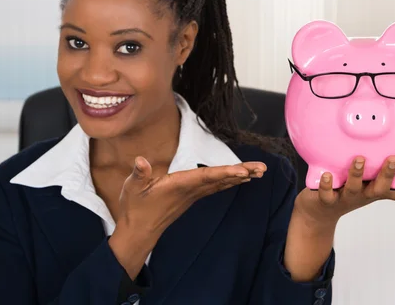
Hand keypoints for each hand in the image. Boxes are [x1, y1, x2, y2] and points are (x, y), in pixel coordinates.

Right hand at [108, 156, 265, 277]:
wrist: (138, 232)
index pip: (205, 177)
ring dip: (239, 177)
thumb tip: (140, 161)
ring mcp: (192, 196)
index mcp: (178, 186)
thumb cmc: (135, 208)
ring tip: (258, 172)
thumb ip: (139, 174)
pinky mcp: (191, 197)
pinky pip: (215, 187)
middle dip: (241, 173)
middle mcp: (190, 191)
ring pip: (220, 184)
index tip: (242, 171)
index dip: (224, 173)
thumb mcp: (132, 188)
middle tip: (262, 169)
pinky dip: (228, 180)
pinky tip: (239, 177)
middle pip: (220, 180)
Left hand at [294, 156, 394, 225]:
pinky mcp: (326, 201)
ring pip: (353, 188)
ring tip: (358, 159)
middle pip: (381, 188)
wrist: (318, 212)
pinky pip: (327, 194)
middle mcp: (364, 195)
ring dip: (356, 174)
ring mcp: (345, 198)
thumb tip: (385, 139)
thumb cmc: (343, 189)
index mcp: (376, 190)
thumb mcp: (362, 178)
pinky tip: (328, 175)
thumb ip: (372, 163)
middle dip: (388, 174)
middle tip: (393, 158)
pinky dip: (327, 185)